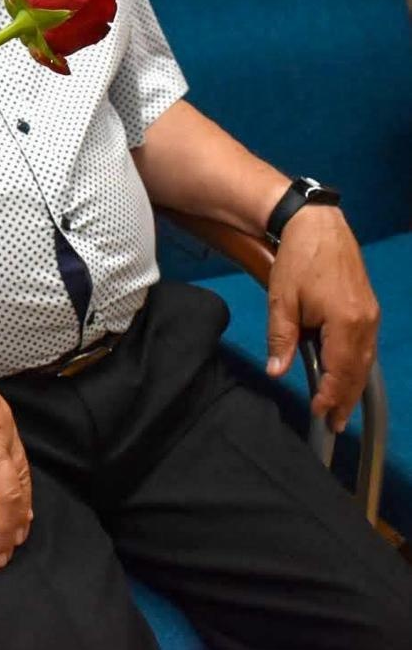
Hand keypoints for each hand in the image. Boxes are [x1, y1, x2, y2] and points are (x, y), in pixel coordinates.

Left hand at [265, 204, 378, 431]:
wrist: (316, 225)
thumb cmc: (298, 259)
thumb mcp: (282, 300)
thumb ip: (282, 339)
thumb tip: (278, 371)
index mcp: (346, 322)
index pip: (341, 371)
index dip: (331, 396)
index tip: (320, 415)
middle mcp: (366, 322)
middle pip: (358, 372)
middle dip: (346, 400)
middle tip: (335, 425)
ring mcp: (371, 315)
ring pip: (364, 361)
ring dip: (352, 386)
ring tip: (341, 409)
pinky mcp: (368, 308)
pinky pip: (365, 347)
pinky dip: (356, 366)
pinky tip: (346, 377)